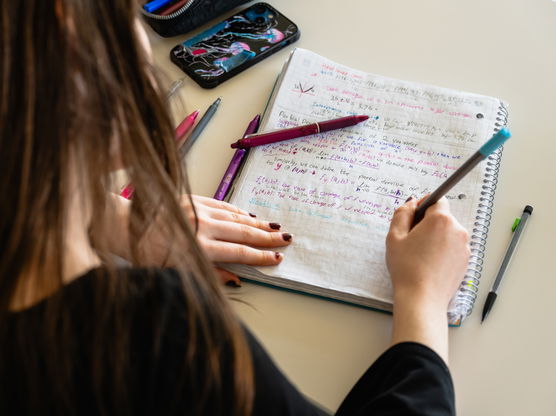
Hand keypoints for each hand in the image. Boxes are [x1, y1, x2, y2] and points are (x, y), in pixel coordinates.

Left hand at [104, 194, 291, 285]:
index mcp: (198, 248)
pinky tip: (250, 215)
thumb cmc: (147, 254)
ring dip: (258, 223)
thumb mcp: (177, 273)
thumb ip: (210, 275)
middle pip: (242, 232)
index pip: (238, 252)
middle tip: (287, 239)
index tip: (277, 258)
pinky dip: (238, 210)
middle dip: (267, 237)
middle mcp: (201, 226)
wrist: (123, 226)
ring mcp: (197, 209)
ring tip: (276, 227)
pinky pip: (222, 204)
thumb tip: (238, 279)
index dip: (260, 256)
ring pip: (235, 216)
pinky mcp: (191, 199)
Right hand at [386, 197, 469, 307]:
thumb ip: (402, 213)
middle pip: (442, 217)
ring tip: (420, 255)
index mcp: (441, 220)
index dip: (423, 205)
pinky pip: (452, 247)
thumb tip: (411, 203)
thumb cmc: (407, 268)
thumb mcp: (394, 236)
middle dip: (428, 224)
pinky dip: (442, 251)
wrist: (422, 299)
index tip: (413, 217)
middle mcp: (458, 230)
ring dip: (436, 238)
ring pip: (448, 233)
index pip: (436, 200)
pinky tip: (429, 263)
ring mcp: (464, 247)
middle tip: (412, 240)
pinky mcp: (466, 261)